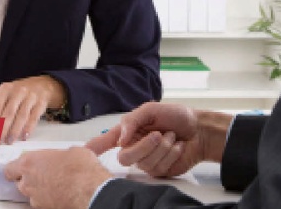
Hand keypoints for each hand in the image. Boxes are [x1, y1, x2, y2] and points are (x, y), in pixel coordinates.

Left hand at [0, 75, 65, 143]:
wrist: (41, 85)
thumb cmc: (18, 93)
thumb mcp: (3, 96)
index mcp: (5, 89)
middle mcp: (18, 91)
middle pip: (8, 112)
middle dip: (2, 129)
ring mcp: (31, 96)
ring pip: (22, 116)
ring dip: (14, 131)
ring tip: (9, 141)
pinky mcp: (41, 103)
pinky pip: (34, 117)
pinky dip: (28, 128)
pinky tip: (24, 136)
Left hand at [5, 147, 111, 208]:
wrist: (90, 190)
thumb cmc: (80, 169)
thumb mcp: (71, 151)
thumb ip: (59, 155)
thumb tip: (66, 156)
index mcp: (29, 163)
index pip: (10, 169)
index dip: (16, 169)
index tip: (21, 167)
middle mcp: (28, 182)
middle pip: (21, 183)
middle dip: (30, 179)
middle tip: (44, 174)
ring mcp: (36, 199)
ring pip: (32, 195)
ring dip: (41, 191)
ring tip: (57, 185)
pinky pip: (44, 204)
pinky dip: (50, 200)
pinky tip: (62, 194)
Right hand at [86, 102, 230, 178]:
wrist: (200, 129)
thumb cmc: (176, 116)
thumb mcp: (151, 109)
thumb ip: (131, 121)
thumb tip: (120, 138)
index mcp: (128, 132)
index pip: (104, 143)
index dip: (92, 148)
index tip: (80, 153)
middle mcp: (134, 147)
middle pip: (125, 158)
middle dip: (144, 146)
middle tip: (159, 134)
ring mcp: (146, 161)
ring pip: (144, 163)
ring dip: (163, 147)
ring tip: (171, 137)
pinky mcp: (159, 170)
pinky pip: (159, 167)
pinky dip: (171, 154)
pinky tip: (177, 146)